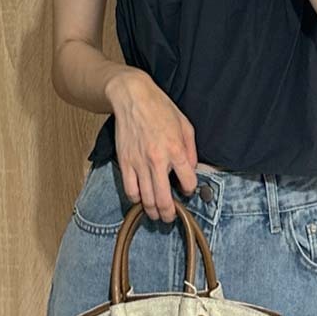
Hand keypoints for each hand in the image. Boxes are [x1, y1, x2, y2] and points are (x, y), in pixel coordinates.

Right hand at [105, 68, 198, 221]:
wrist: (133, 98)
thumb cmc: (160, 109)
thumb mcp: (185, 125)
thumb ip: (191, 150)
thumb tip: (191, 170)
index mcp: (176, 150)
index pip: (188, 182)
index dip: (189, 190)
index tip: (187, 190)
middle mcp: (157, 160)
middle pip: (164, 199)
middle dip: (169, 214)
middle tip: (170, 218)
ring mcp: (139, 163)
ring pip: (146, 199)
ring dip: (152, 211)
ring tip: (156, 214)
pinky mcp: (125, 162)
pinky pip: (130, 190)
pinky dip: (136, 199)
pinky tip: (141, 199)